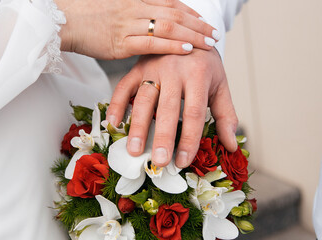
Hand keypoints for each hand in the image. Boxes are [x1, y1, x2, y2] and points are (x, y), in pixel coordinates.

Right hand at [55, 0, 219, 58]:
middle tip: (215, 34)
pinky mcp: (121, 42)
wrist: (64, 20)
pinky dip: (171, 46)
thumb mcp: (115, 6)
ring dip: (192, 35)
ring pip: (168, 28)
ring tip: (209, 43)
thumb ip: (135, 10)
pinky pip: (152, 43)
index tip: (204, 20)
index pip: (171, 3)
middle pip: (175, 14)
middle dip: (198, 24)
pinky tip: (186, 50)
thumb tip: (150, 18)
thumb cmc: (86, 14)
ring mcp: (129, 24)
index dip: (191, 12)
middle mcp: (136, 8)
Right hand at [106, 48, 237, 167]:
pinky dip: (117, 105)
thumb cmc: (205, 65)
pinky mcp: (137, 67)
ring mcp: (153, 67)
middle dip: (163, 136)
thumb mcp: (220, 86)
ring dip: (138, 126)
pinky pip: (123, 87)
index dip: (189, 138)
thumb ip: (226, 115)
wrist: (188, 34)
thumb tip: (231, 145)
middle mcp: (175, 69)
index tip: (183, 161)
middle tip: (159, 162)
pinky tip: (113, 124)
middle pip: (168, 107)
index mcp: (198, 74)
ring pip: (143, 98)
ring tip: (134, 150)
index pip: (194, 112)